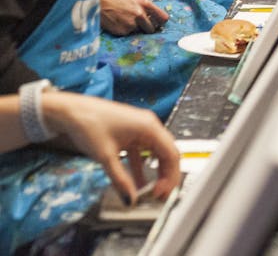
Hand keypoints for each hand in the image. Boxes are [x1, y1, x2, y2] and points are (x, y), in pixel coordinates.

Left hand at [43, 91, 179, 203]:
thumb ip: (120, 180)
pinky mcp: (132, 132)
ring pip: (157, 153)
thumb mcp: (106, 157)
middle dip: (165, 176)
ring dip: (155, 172)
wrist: (71, 111)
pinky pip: (143, 152)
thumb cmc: (89, 125)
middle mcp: (149, 126)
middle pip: (167, 153)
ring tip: (151, 192)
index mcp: (149, 127)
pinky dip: (142, 167)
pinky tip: (138, 182)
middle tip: (158, 196)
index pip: (171, 154)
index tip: (159, 194)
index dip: (169, 176)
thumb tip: (130, 199)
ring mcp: (141, 128)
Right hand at [99, 0, 169, 35]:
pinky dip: (124, 31)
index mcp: (144, 3)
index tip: (161, 24)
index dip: (162, 21)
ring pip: (138, 32)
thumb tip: (152, 16)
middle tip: (141, 26)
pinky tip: (117, 23)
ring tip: (123, 20)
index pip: (162, 16)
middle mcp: (140, 14)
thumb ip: (143, 6)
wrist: (97, 2)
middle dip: (148, 29)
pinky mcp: (122, 31)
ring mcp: (131, 24)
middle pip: (151, 29)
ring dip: (134, 29)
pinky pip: (127, 34)